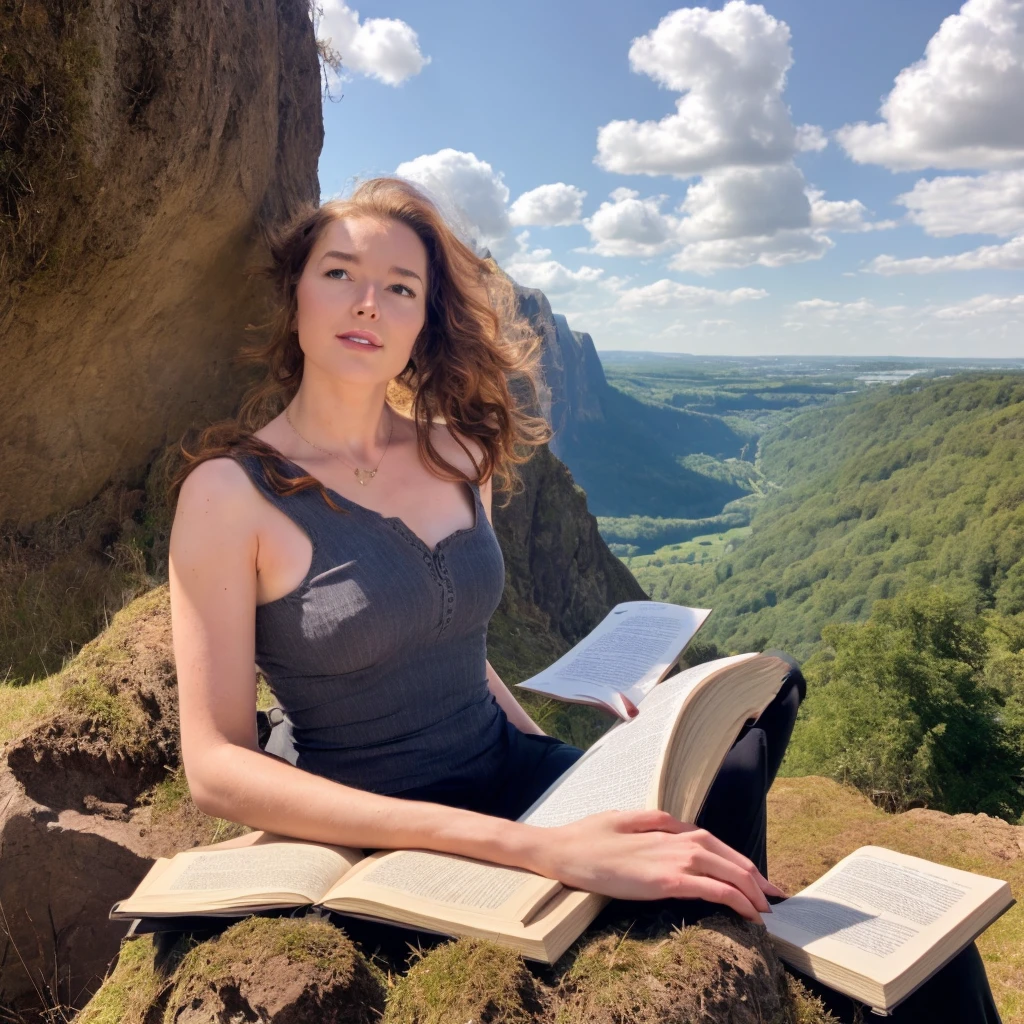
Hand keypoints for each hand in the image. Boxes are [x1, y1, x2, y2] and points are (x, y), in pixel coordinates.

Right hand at [531, 809, 785, 922]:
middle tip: (773, 898)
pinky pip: (713, 889)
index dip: (742, 862)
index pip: (717, 843)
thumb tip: (681, 829)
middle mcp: (677, 839)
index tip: (758, 880)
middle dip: (757, 879)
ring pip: (729, 872)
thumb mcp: (627, 820)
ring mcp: (673, 859)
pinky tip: (749, 913)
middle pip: (731, 857)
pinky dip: (737, 900)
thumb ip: (658, 824)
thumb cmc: (590, 836)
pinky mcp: (666, 881)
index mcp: (668, 825)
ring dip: (753, 890)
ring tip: (766, 909)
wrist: (564, 850)